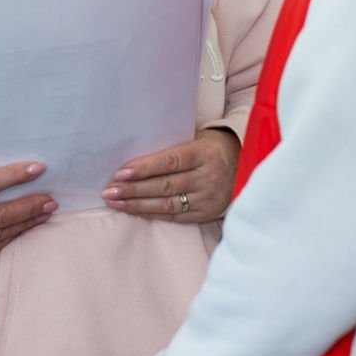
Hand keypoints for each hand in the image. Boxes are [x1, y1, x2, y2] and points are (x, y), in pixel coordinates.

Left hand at [102, 129, 240, 221]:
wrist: (245, 164)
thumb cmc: (210, 147)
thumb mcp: (196, 139)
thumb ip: (171, 147)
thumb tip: (133, 155)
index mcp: (205, 154)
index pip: (170, 162)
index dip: (144, 168)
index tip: (121, 171)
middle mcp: (209, 178)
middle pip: (165, 185)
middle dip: (133, 189)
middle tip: (109, 190)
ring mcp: (208, 198)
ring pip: (167, 204)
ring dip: (137, 204)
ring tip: (115, 201)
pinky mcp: (207, 214)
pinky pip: (174, 216)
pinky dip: (152, 213)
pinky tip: (133, 210)